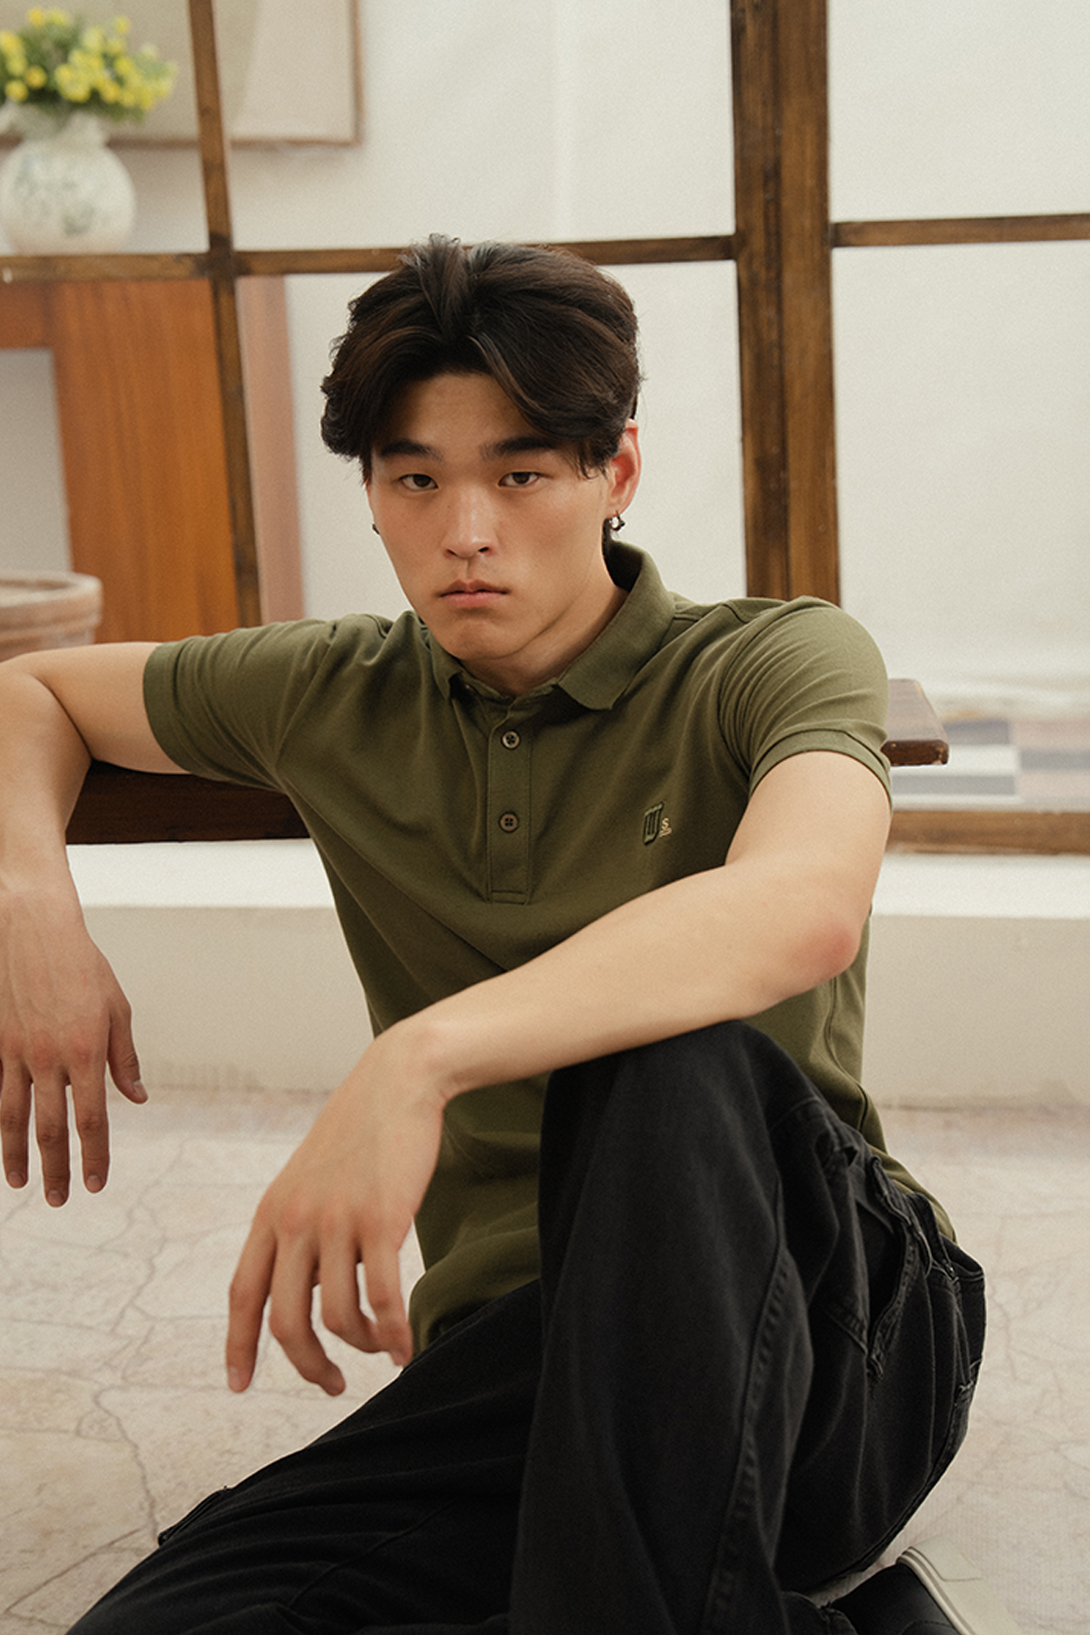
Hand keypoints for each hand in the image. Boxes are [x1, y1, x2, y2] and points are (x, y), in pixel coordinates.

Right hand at [0, 886, 145, 1203]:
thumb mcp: (117, 1009)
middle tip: (58, 1201)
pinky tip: (1, 1142)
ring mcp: (18, 1052)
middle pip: (52, 1128)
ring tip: (21, 1184)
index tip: (96, 1184)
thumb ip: (124, 1059)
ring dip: (18, 1155)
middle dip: (56, 1170)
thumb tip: (137, 1099)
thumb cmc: (84, 967)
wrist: (34, 930)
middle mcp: (50, 1058)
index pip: (93, 1119)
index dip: (95, 1156)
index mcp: (88, 1051)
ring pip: (14, 1117)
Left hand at [225, 1024, 446, 1392]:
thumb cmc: (361, 1131)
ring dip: (360, 1348)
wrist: (398, 1081)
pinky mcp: (382, 1219)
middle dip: (306, 1366)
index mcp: (272, 1212)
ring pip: (337, 1317)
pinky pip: (384, 1299)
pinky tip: (406, 1346)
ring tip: (379, 1350)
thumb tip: (312, 1292)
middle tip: (329, 1385)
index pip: (242, 1293)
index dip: (237, 1346)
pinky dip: (394, 1333)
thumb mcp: (310, 1178)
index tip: (239, 1385)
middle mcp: (296, 1221)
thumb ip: (301, 1230)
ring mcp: (337, 1221)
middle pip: (285, 1321)